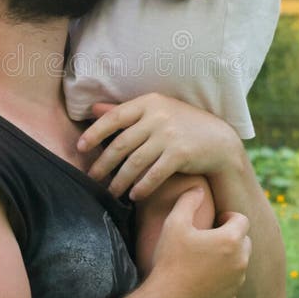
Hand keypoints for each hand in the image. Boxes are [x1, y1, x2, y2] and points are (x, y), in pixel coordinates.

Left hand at [78, 94, 241, 199]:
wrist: (219, 140)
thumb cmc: (182, 125)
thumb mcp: (156, 111)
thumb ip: (126, 112)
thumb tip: (93, 109)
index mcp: (149, 102)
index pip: (114, 117)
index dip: (94, 133)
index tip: (79, 147)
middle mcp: (158, 116)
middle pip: (121, 143)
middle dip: (103, 163)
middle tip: (92, 177)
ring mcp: (169, 135)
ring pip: (134, 162)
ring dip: (120, 180)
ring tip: (111, 191)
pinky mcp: (180, 154)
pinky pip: (153, 175)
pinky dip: (141, 187)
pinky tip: (133, 195)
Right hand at [150, 187, 250, 297]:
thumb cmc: (170, 260)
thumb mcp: (175, 223)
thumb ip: (188, 201)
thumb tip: (198, 188)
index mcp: (231, 240)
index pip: (241, 219)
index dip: (228, 217)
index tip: (215, 220)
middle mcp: (241, 260)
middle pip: (244, 240)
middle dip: (230, 235)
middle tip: (210, 237)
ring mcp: (237, 280)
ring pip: (240, 260)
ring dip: (228, 255)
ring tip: (206, 255)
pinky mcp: (230, 296)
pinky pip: (233, 278)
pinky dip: (224, 273)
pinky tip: (203, 273)